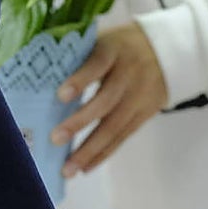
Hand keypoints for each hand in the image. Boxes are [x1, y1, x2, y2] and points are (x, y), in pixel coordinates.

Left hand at [50, 23, 168, 177]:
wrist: (169, 50)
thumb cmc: (120, 47)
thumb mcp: (103, 40)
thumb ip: (78, 55)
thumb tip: (38, 76)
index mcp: (114, 50)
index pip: (97, 64)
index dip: (81, 79)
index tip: (61, 95)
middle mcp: (129, 74)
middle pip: (106, 100)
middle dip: (80, 122)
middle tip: (56, 139)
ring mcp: (139, 96)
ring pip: (114, 125)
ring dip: (90, 149)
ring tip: (68, 168)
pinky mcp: (145, 113)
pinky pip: (123, 136)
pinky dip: (103, 153)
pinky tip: (85, 167)